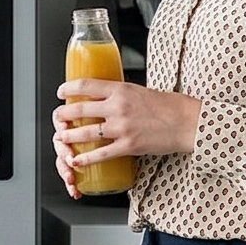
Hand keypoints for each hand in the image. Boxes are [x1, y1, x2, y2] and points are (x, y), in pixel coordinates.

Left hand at [51, 80, 199, 189]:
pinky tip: (77, 159)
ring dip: (69, 136)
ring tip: (61, 138)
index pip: (85, 85)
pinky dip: (85, 158)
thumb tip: (106, 97)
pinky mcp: (128, 146)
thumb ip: (121, 94)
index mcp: (121, 89)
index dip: (68, 89)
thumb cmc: (169, 106)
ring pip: (85, 132)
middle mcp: (118, 107)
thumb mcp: (141, 91)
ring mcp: (122, 127)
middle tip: (58, 118)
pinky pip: (100, 153)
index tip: (61, 93)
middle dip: (63, 115)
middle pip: (79, 109)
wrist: (188, 122)